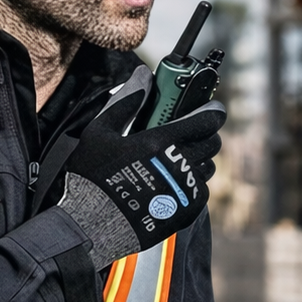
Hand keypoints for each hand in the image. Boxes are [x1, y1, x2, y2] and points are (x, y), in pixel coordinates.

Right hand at [57, 67, 224, 266]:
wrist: (89, 225)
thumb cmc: (90, 177)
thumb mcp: (99, 132)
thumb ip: (126, 102)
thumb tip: (143, 76)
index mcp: (159, 142)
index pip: (205, 120)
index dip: (213, 111)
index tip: (212, 108)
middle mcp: (177, 166)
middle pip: (212, 143)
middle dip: (205, 133)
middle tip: (190, 132)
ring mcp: (183, 191)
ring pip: (208, 168)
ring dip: (198, 159)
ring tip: (178, 159)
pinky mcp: (184, 212)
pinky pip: (202, 192)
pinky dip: (193, 184)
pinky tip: (174, 183)